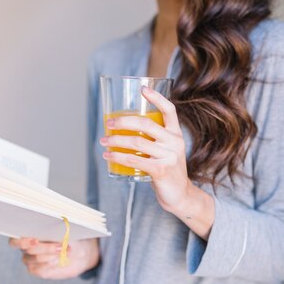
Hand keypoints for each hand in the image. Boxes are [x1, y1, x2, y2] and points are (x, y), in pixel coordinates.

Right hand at [8, 237, 99, 279]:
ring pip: (36, 258)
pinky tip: (60, 259)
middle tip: (60, 246)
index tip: (36, 239)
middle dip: (45, 247)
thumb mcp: (65, 231)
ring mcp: (30, 261)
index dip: (22, 241)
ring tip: (67, 250)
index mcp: (27, 235)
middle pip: (28, 249)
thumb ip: (55, 228)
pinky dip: (51, 263)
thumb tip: (55, 227)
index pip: (14, 241)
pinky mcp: (38, 271)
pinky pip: (40, 269)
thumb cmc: (69, 237)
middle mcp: (26, 249)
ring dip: (53, 254)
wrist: (79, 253)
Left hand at [100, 86, 191, 214]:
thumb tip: (125, 129)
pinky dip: (117, 157)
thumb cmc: (167, 169)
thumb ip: (154, 140)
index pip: (169, 110)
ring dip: (115, 140)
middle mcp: (175, 142)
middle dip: (123, 121)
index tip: (142, 89)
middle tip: (108, 123)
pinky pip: (134, 160)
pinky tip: (108, 156)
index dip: (156, 98)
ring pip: (137, 142)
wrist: (180, 195)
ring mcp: (169, 156)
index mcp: (176, 133)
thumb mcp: (167, 151)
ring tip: (103, 141)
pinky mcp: (160, 170)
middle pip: (146, 124)